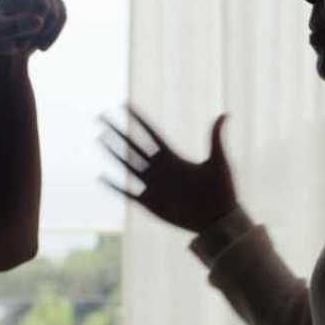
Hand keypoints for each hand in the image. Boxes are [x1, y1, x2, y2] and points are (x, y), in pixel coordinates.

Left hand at [0, 0, 71, 56]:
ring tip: (29, 47)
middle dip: (36, 28)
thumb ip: (15, 26)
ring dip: (46, 33)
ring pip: (58, 12)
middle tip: (20, 44)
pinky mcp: (55, 3)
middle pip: (45, 6)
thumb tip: (39, 20)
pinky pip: (64, 16)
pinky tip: (42, 47)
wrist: (4, 46)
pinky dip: (54, 34)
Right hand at [99, 106, 237, 232]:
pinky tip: (101, 176)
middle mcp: (160, 169)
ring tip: (99, 138)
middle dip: (117, 131)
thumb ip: (215, 136)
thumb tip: (225, 113)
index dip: (138, 120)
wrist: (219, 220)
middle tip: (102, 116)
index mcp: (173, 157)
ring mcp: (153, 186)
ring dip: (113, 152)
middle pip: (133, 145)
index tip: (126, 105)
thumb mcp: (219, 160)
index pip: (150, 134)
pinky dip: (114, 185)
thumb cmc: (222, 190)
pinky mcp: (149, 203)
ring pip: (127, 165)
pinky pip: (127, 192)